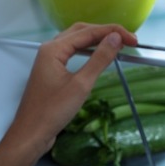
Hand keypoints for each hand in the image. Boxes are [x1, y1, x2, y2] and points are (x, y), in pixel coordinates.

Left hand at [0, 22, 138, 165]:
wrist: (31, 134)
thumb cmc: (53, 111)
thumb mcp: (81, 85)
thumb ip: (99, 59)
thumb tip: (115, 38)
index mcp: (53, 48)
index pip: (88, 32)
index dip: (112, 32)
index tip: (133, 39)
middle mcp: (49, 49)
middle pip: (81, 31)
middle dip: (105, 32)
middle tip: (127, 40)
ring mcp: (49, 60)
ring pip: (76, 41)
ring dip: (96, 40)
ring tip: (116, 44)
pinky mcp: (51, 71)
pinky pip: (72, 53)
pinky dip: (88, 50)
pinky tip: (98, 56)